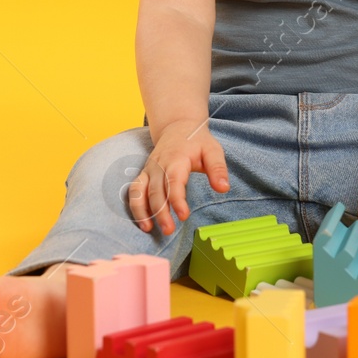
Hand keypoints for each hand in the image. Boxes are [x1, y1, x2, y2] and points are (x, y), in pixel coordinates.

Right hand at [130, 118, 228, 234]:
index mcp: (176, 159)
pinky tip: (144, 223)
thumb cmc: (197, 141)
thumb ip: (218, 169)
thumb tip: (223, 188)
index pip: (174, 181)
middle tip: (169, 230)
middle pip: (156, 191)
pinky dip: (135, 207)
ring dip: (143, 211)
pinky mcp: (144, 174)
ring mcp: (149, 170)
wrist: (178, 127)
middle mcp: (159, 165)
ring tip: (150, 229)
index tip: (184, 215)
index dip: (177, 199)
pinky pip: (134, 191)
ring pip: (140, 191)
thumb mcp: (213, 150)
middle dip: (161, 212)